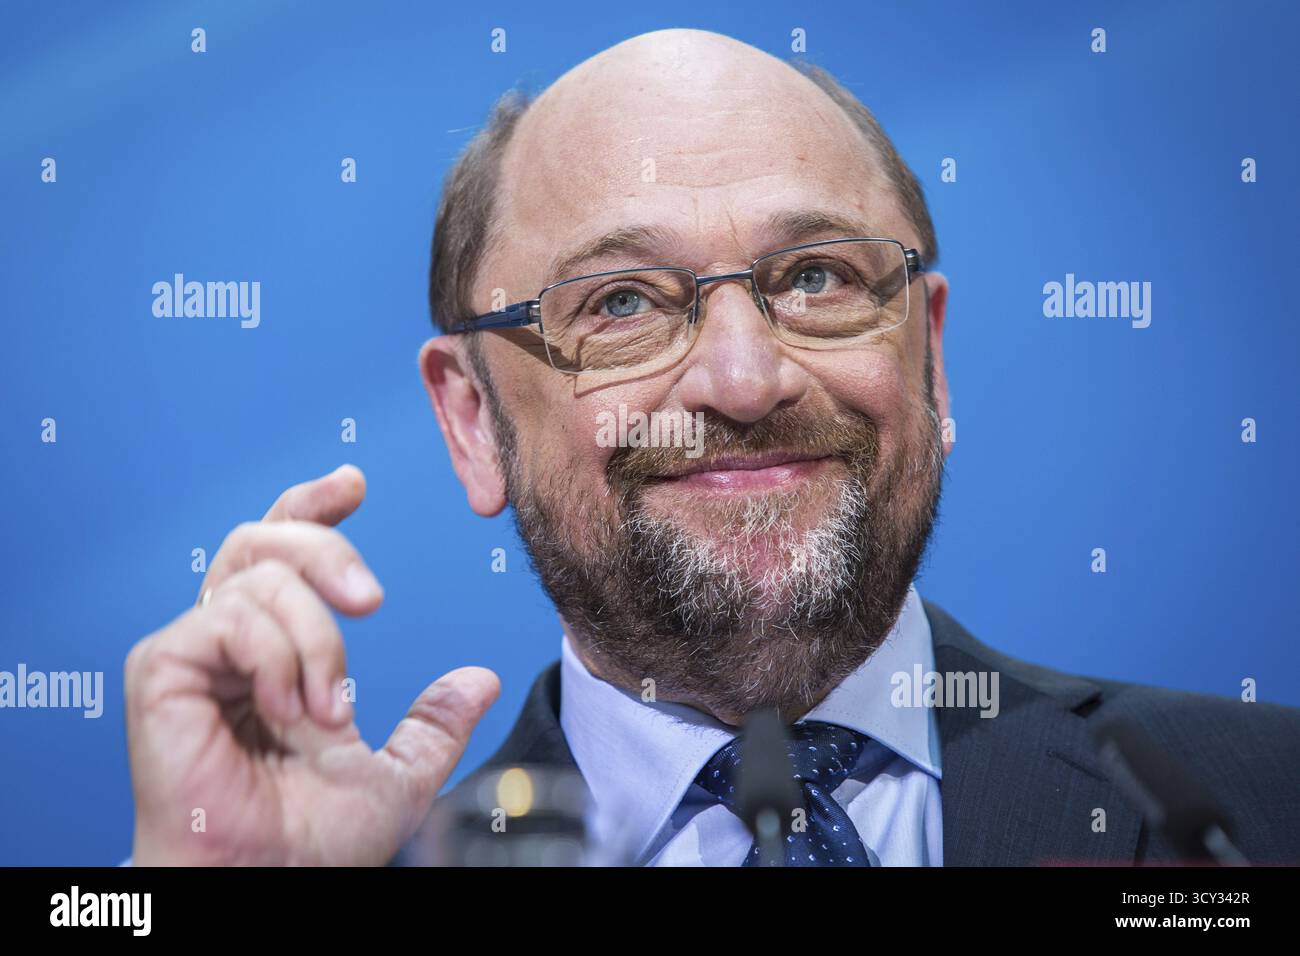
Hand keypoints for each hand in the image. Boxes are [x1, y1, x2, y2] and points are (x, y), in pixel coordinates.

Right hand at [124, 465, 498, 864]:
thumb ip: (434, 723)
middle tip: (372, 600)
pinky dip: (279, 660)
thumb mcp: (397, 773)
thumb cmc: (312, 842)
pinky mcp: (163, 668)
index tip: (354, 484)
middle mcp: (227, 639)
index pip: (284, 551)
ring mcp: (192, 650)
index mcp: (273, 649)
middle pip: (268, 539)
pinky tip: (286, 712)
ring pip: (263, 578)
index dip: (313, 508)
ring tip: (324, 713)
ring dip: (317, 644)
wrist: (269, 883)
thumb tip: (481, 681)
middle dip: (328, 549)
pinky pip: (233, 617)